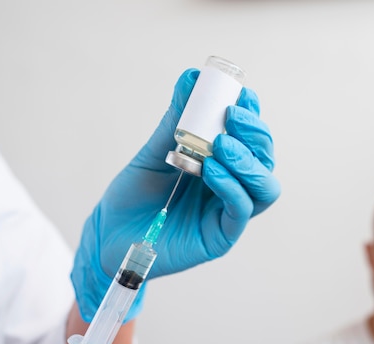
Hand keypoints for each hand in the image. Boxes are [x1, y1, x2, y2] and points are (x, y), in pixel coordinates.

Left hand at [71, 68, 280, 321]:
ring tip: (220, 144)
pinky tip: (210, 170)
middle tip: (230, 116)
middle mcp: (232, 186)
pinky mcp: (221, 236)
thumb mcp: (154, 151)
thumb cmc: (133, 195)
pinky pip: (241, 209)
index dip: (253, 117)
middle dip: (254, 134)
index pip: (251, 138)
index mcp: (222, 164)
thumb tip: (191, 77)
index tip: (241, 94)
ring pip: (265, 186)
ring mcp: (228, 212)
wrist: (109, 235)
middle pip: (264, 159)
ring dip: (248, 161)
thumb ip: (176, 120)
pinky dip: (231, 186)